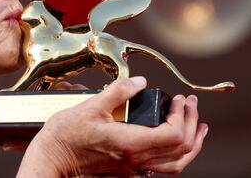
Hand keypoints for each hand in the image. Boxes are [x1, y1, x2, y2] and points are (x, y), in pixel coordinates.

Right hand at [17, 77, 207, 176]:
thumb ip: (118, 92)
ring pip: (175, 164)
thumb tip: (140, 81)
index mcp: (130, 143)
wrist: (52, 160)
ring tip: (197, 128)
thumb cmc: (66, 136)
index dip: (182, 115)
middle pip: (181, 149)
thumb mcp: (91, 106)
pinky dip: (176, 154)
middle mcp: (136, 160)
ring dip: (191, 144)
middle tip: (190, 105)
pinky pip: (161, 167)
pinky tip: (171, 142)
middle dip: (192, 124)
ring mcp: (132, 168)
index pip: (173, 134)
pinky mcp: (126, 170)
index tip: (179, 99)